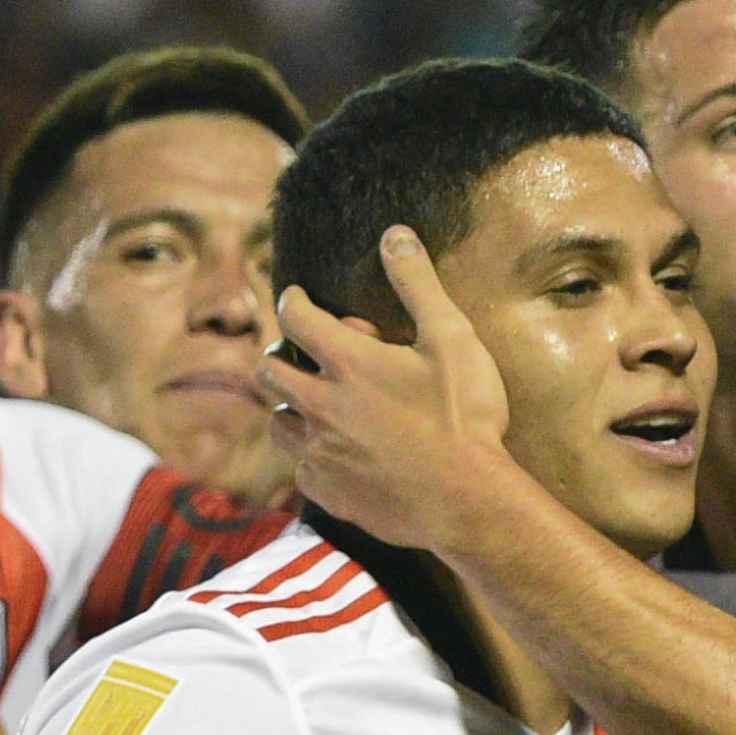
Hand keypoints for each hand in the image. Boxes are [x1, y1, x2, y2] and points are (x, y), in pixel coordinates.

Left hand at [261, 229, 522, 550]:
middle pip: (271, 370)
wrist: (465, 500)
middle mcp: (320, 404)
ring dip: (291, 406)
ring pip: (278, 421)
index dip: (293, 301)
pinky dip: (311, 455)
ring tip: (317, 404)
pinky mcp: (326, 490)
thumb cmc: (463, 416)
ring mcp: (318, 451)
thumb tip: (395, 234)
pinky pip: (300, 467)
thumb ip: (417, 284)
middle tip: (298, 354)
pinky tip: (336, 453)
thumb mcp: (450, 338)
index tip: (297, 298)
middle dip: (279, 355)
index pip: (296, 317)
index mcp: (347, 362)